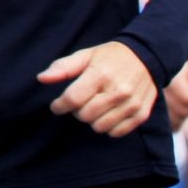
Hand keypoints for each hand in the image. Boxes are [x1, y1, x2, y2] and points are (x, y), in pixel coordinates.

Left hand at [38, 43, 159, 138]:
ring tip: (95, 108)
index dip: (59, 106)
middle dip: (77, 111)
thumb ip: (62, 68)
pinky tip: (108, 115)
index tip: (57, 105)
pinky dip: (108, 127)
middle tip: (81, 103)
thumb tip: (41, 79)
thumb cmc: (110, 57)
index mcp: (100, 74)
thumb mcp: (85, 56)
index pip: (73, 99)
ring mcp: (131, 104)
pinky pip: (117, 132)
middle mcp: (118, 91)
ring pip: (100, 126)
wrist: (146, 57)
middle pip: (85, 115)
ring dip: (92, 120)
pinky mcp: (141, 114)